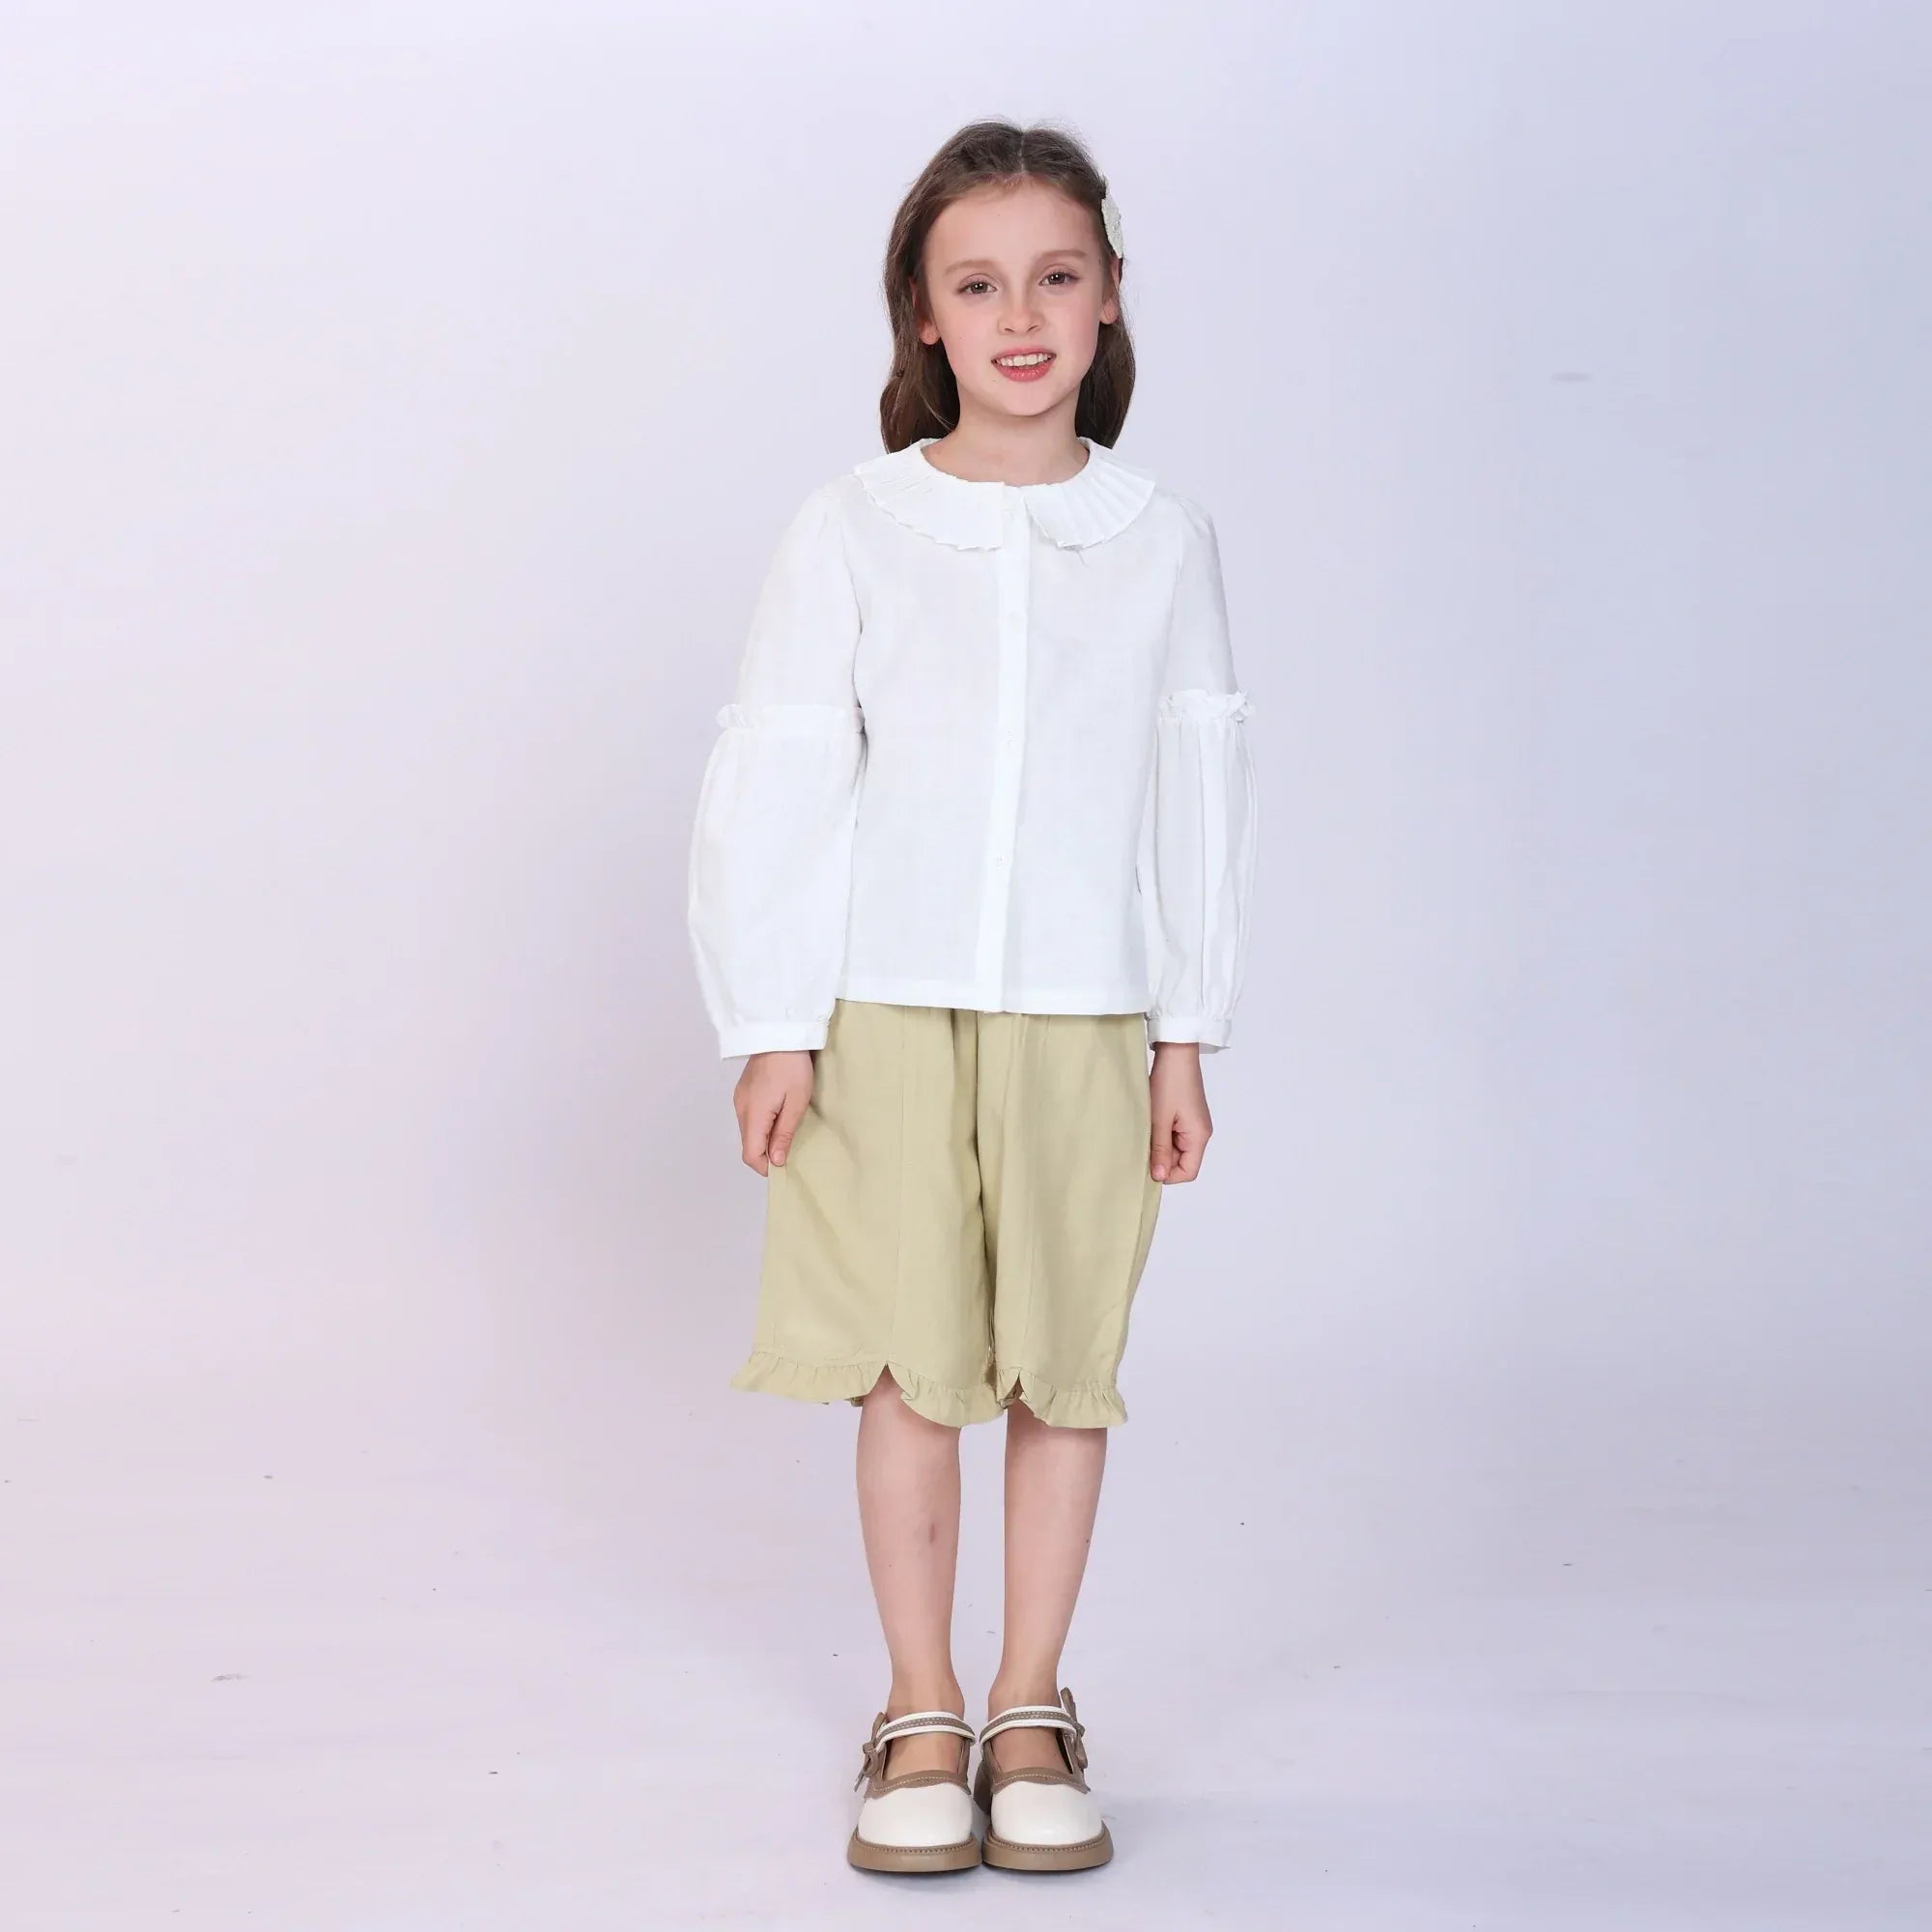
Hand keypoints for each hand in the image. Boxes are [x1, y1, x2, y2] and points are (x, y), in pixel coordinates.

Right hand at [736, 1049, 814, 1174]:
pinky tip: (777, 1115)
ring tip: (785, 1130)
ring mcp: (739, 1099)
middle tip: (788, 1148)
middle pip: (747, 1144)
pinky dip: (760, 1125)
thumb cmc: (792, 1066)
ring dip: (763, 1138)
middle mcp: (741, 1109)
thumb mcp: (796, 1102)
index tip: (783, 1166)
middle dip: (765, 1153)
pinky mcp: (743, 1092)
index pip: (750, 1154)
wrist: (779, 1033)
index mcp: (753, 1114)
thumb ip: (784, 1133)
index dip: (765, 1166)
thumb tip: (775, 1160)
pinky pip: (748, 1117)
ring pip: (748, 1131)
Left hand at [1149, 1042, 1211, 1182]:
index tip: (1147, 1166)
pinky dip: (1161, 1134)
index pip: (1188, 1172)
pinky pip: (1174, 1135)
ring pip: (1176, 1148)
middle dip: (1161, 1159)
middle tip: (1141, 1146)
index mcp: (1199, 1136)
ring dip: (1160, 1145)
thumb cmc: (1169, 1081)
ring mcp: (1193, 1124)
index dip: (1168, 1175)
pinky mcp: (1186, 1115)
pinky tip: (1150, 1123)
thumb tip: (1159, 1176)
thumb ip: (1160, 1149)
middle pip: (1182, 1161)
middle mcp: (1200, 1133)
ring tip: (1145, 1131)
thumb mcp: (1160, 1119)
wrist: (1176, 1052)